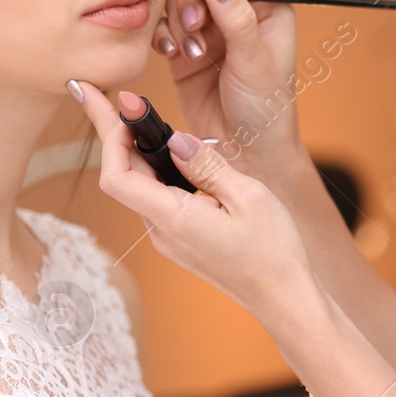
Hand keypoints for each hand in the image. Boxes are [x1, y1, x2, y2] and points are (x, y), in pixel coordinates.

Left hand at [70, 79, 319, 322]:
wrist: (284, 299)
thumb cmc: (274, 251)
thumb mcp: (249, 196)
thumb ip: (207, 164)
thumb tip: (174, 139)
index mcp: (173, 219)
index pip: (117, 177)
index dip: (111, 137)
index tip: (117, 104)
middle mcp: (162, 231)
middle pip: (126, 177)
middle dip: (120, 135)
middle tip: (120, 97)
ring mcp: (169, 238)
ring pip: (143, 186)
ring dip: (143, 152)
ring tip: (145, 117)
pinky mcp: (180, 239)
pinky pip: (160, 199)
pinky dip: (160, 171)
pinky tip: (175, 153)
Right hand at [152, 0, 306, 179]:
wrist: (244, 153)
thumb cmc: (265, 110)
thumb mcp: (255, 62)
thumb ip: (237, 19)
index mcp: (268, 7)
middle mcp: (238, 13)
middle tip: (195, 26)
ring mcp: (210, 31)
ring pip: (180, 0)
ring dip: (179, 21)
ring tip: (190, 52)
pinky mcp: (185, 50)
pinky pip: (165, 27)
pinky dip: (164, 35)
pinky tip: (172, 54)